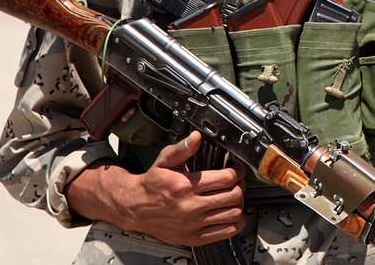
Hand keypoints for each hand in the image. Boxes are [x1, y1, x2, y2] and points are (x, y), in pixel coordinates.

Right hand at [114, 131, 246, 246]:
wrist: (134, 208)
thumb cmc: (151, 184)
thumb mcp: (164, 161)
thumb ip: (183, 148)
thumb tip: (196, 137)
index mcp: (185, 186)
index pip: (226, 178)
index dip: (237, 171)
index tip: (236, 169)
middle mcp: (190, 206)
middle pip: (233, 196)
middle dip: (240, 186)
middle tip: (237, 182)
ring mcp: (193, 224)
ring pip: (232, 214)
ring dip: (238, 204)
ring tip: (233, 197)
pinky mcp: (193, 237)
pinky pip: (225, 232)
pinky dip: (234, 223)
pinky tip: (230, 214)